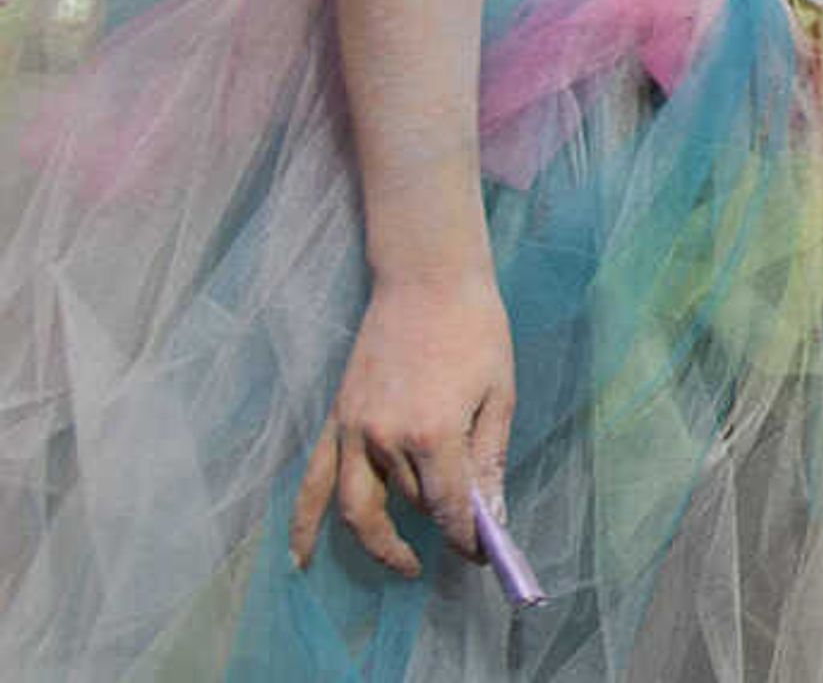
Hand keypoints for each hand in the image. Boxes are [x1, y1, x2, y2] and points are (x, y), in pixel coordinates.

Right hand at [290, 266, 513, 579]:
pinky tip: (300, 558)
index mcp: (432, 434)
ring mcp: (353, 432)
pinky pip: (313, 482)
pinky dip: (303, 523)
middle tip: (461, 544)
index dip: (466, 536)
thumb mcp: (498, 393)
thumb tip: (489, 515)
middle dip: (438, 527)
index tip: (482, 551)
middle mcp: (385, 440)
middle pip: (411, 503)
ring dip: (379, 542)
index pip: (446, 506)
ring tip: (403, 565)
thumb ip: (489, 459)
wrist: (427, 280)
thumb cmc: (475, 330)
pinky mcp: (336, 420)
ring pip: (360, 506)